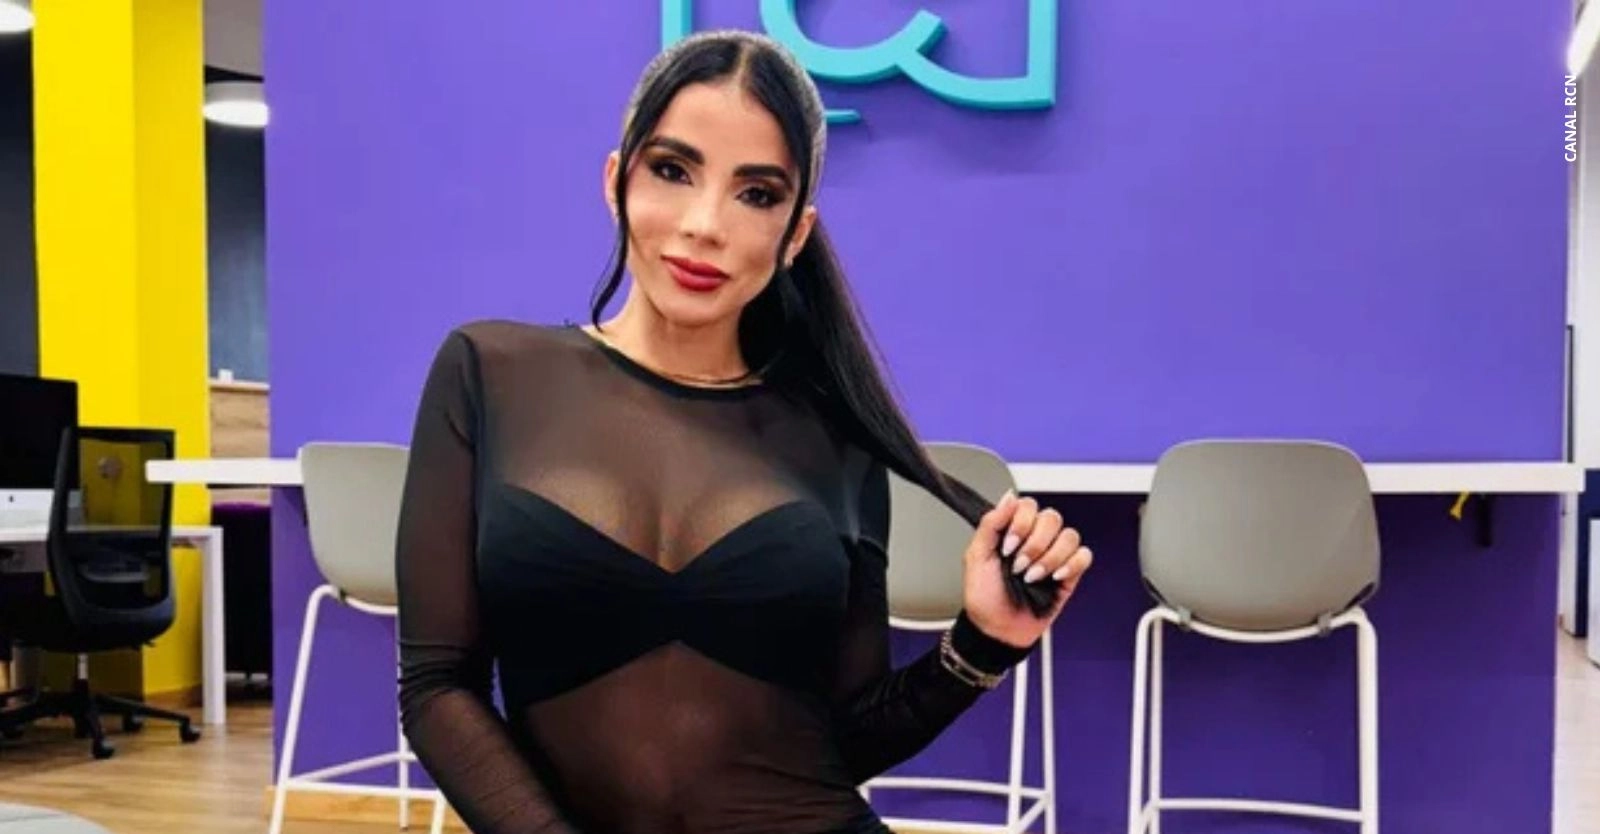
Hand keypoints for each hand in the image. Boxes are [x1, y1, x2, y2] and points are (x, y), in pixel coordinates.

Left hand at [962, 491, 1092, 648]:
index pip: (1028, 506)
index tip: (1008, 545)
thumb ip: (990, 523)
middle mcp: (1035, 540)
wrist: (998, 630)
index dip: (1021, 523)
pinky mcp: (1070, 573)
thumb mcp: (976, 557)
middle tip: (1019, 565)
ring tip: (1032, 576)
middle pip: (1052, 518)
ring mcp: (1054, 556)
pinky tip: (1054, 576)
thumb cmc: (984, 598)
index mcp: (1013, 531)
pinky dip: (1071, 564)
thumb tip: (1008, 497)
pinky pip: (1084, 556)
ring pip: (1069, 535)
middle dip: (1034, 543)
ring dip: (1049, 557)